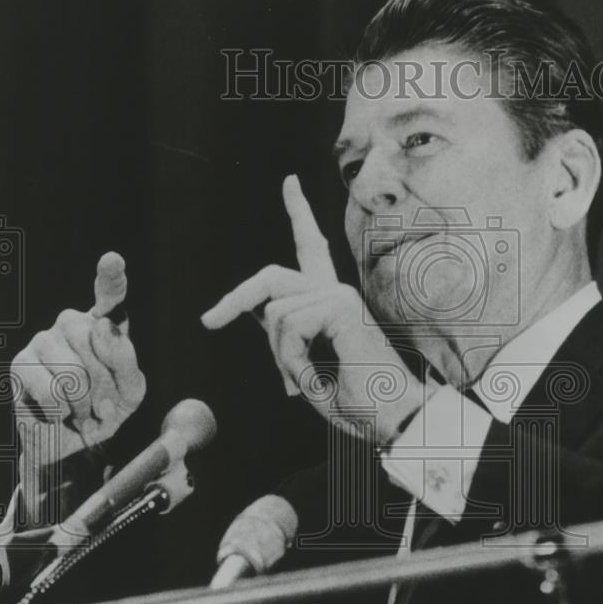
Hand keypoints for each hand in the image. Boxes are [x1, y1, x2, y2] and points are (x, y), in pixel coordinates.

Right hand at [11, 252, 146, 471]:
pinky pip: (51, 390)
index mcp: (103, 326)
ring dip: (84, 403)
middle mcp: (71, 324)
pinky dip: (61, 412)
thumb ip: (125, 359)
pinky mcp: (20, 364)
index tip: (113, 260)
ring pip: (73, 371)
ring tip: (81, 410)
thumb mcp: (131, 390)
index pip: (110, 294)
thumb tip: (102, 326)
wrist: (73, 446)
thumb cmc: (105, 410)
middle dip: (105, 382)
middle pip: (94, 339)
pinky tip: (59, 413)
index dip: (111, 277)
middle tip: (101, 403)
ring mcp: (43, 340)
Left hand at [201, 176, 426, 445]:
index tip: (290, 183)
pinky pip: (288, 327)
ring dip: (280, 357)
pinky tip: (318, 377)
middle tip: (208, 320)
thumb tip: (261, 314)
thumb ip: (287, 336)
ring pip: (274, 314)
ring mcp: (339, 295)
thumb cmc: (357, 402)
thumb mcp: (306, 367)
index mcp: (330, 302)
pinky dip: (293, 361)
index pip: (312, 249)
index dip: (299, 214)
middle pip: (270, 277)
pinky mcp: (340, 306)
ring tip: (306, 382)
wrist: (394, 420)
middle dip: (233, 298)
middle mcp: (335, 292)